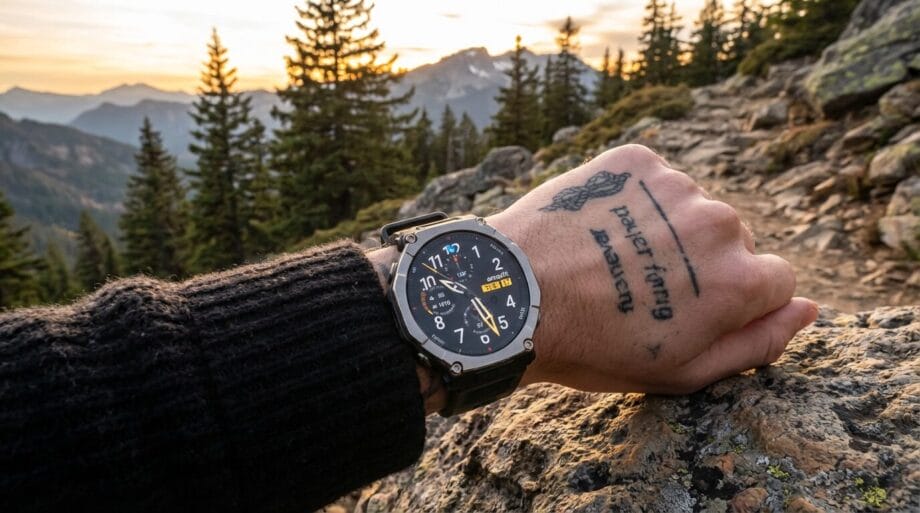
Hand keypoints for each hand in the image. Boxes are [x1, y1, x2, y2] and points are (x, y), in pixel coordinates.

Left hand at [488, 144, 817, 393]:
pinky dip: (633, 200)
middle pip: (733, 241)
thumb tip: (811, 309)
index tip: (689, 311)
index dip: (733, 301)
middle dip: (700, 263)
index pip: (775, 280)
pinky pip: (652, 180)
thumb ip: (758, 342)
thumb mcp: (683, 372)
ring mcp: (676, 184)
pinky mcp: (635, 159)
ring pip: (690, 208)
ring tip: (611, 261)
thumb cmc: (594, 346)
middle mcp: (719, 222)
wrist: (512, 297)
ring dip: (665, 229)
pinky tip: (598, 229)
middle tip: (640, 290)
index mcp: (742, 278)